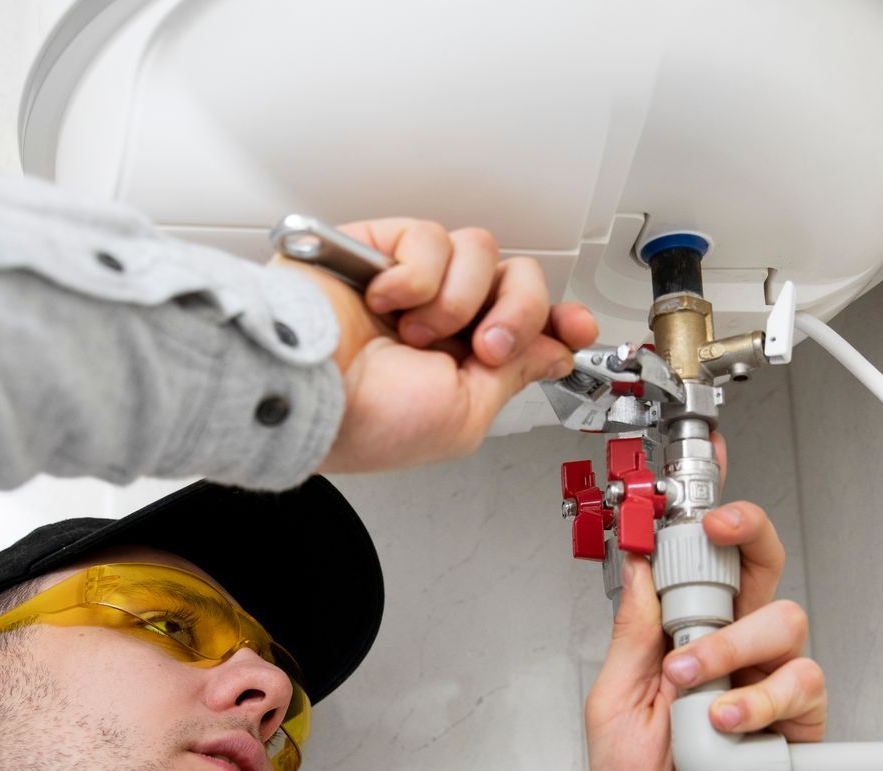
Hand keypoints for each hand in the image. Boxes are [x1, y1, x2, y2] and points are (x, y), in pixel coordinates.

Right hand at [284, 218, 598, 473]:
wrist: (306, 390)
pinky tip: (385, 301)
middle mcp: (442, 317)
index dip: (558, 320)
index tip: (576, 327)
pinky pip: (430, 237)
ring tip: (416, 331)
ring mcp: (411, 281)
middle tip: (484, 345)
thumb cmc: (366, 420)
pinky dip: (416, 276)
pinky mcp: (378, 248)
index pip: (527, 323)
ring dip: (457, 299)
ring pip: (479, 252)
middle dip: (515, 313)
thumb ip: (514, 375)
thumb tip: (553, 351)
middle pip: (517, 279)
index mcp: (462, 362)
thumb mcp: (465, 415)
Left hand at [584, 471, 827, 770]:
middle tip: (718, 535)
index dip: (714, 524)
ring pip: (785, 622)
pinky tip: (730, 725)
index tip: (697, 502)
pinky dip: (762, 702)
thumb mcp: (611, 702)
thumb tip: (639, 567)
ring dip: (734, 647)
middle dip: (748, 537)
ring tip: (696, 688)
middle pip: (764, 568)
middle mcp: (732, 651)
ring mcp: (768, 684)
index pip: (707, 565)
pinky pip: (802, 687)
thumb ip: (632, 634)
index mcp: (684, 637)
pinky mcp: (798, 726)